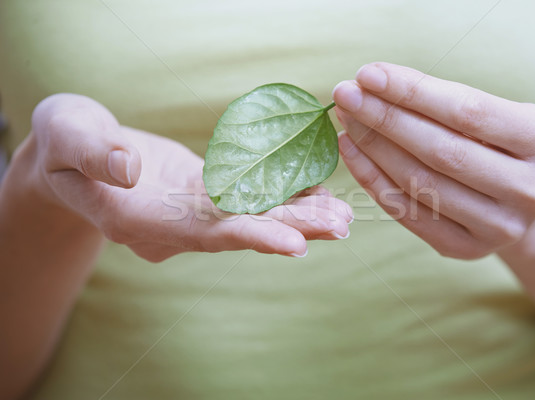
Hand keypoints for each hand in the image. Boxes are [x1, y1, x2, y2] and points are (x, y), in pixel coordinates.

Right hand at [24, 94, 351, 260]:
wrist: (71, 152)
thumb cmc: (62, 144)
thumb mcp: (65, 137)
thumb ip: (95, 154)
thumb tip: (129, 167)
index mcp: (138, 219)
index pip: (201, 234)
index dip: (248, 236)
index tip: (294, 244)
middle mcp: (171, 224)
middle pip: (237, 231)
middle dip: (289, 229)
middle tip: (341, 226)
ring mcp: (189, 210)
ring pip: (247, 217)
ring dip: (294, 216)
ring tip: (342, 215)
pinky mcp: (201, 191)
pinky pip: (244, 197)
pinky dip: (279, 194)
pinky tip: (316, 189)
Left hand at [332, 62, 534, 258]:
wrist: (523, 199)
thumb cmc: (499, 144)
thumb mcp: (495, 114)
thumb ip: (444, 102)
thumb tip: (372, 84)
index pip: (467, 111)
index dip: (412, 92)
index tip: (368, 74)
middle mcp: (529, 189)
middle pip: (441, 150)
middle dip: (385, 118)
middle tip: (345, 95)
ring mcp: (500, 227)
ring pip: (421, 184)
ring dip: (373, 148)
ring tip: (347, 120)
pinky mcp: (467, 249)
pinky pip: (408, 213)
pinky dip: (372, 180)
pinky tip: (352, 152)